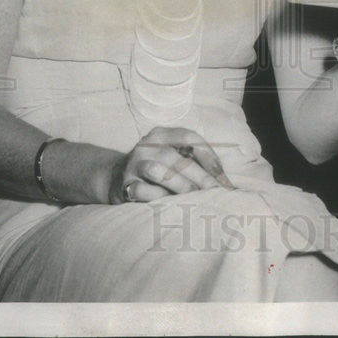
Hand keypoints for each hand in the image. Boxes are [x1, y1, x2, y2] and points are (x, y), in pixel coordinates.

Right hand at [110, 127, 230, 203]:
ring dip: (181, 186)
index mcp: (161, 134)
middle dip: (200, 176)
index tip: (221, 173)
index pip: (189, 138)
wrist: (114, 178)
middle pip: (178, 158)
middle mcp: (146, 146)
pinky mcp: (125, 184)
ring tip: (195, 198)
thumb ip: (192, 160)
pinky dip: (159, 197)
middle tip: (214, 191)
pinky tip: (169, 203)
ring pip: (161, 172)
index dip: (208, 155)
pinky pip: (144, 191)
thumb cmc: (155, 168)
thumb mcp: (171, 155)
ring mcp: (134, 164)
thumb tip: (223, 179)